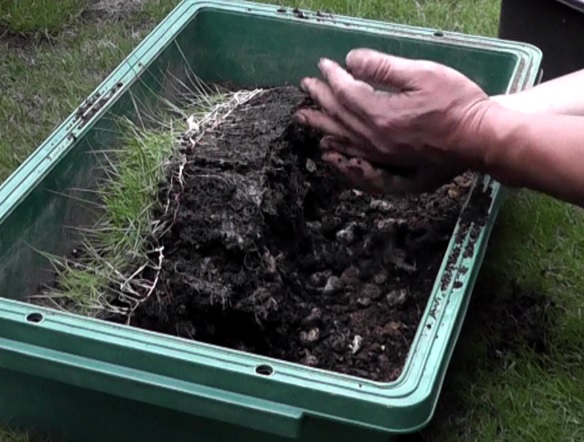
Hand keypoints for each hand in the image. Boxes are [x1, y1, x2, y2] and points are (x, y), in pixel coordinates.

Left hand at [295, 49, 496, 193]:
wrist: (479, 138)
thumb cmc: (456, 103)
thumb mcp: (422, 74)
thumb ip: (383, 68)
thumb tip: (351, 60)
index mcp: (381, 115)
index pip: (346, 93)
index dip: (332, 77)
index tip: (324, 65)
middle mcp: (375, 139)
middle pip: (338, 118)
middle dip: (319, 100)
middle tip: (305, 87)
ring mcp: (381, 154)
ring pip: (343, 140)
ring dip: (322, 126)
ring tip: (305, 118)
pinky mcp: (390, 164)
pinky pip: (355, 160)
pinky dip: (339, 153)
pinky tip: (331, 151)